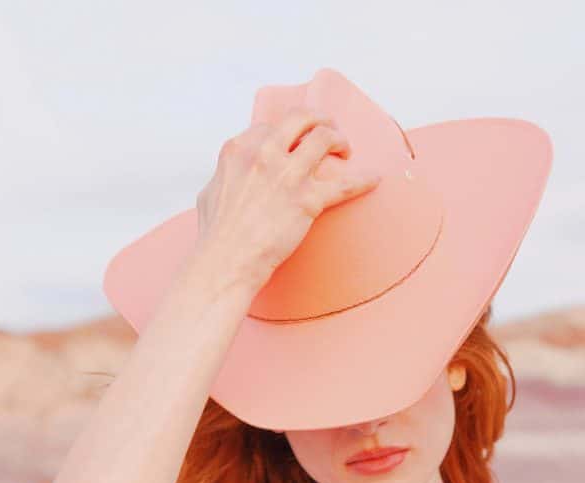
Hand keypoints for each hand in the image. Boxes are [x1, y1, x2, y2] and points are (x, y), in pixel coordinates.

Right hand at [195, 105, 381, 290]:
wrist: (227, 261)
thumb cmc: (217, 235)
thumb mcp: (211, 192)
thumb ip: (227, 174)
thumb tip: (234, 173)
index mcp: (238, 149)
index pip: (272, 126)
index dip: (289, 132)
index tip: (297, 141)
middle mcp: (264, 154)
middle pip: (301, 118)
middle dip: (321, 120)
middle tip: (330, 130)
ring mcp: (287, 175)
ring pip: (325, 138)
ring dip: (341, 140)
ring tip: (346, 152)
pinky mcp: (307, 200)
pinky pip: (345, 184)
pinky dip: (363, 180)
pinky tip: (374, 179)